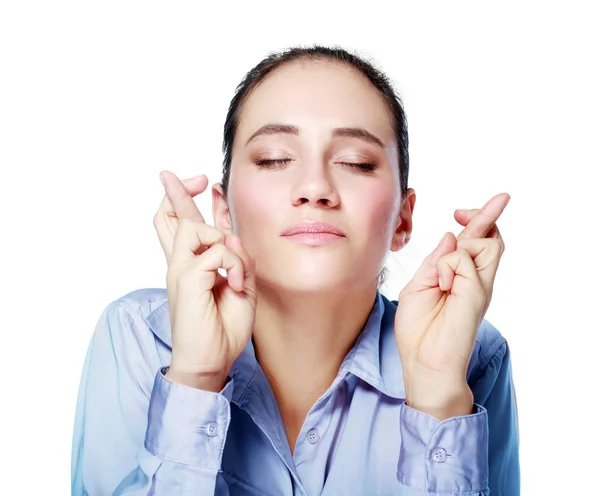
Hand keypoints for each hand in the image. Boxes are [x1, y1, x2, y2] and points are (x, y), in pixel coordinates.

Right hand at [153, 170, 256, 390]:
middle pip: (171, 219)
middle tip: (195, 177)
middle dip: (180, 193)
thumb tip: (232, 235)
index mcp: (193, 268)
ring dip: (224, 243)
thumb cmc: (223, 330)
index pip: (185, 228)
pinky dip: (233, 264)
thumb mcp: (241, 288)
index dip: (192, 204)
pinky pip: (216, 251)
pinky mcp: (186, 278)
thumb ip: (238, 261)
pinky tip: (235, 284)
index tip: (208, 185)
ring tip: (233, 274)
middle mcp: (181, 265)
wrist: (210, 362)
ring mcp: (180, 270)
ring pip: (197, 228)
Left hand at [394, 193, 509, 418]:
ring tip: (442, 276)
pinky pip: (464, 259)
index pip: (476, 241)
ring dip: (462, 245)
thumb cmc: (418, 330)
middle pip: (492, 238)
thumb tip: (451, 236)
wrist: (423, 362)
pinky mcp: (477, 293)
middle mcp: (475, 280)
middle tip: (462, 212)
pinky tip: (440, 285)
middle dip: (483, 215)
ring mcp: (479, 286)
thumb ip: (435, 262)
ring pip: (489, 243)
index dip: (477, 219)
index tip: (460, 211)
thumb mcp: (418, 286)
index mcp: (459, 277)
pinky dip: (447, 265)